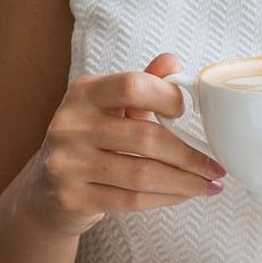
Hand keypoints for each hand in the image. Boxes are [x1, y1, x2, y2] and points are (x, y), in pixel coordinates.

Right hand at [21, 52, 225, 237]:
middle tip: (216, 165)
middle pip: (144, 137)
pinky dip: (165, 198)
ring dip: (184, 182)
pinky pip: (131, 200)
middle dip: (189, 155)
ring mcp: (67, 163)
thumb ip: (141, 84)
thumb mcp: (109, 106)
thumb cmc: (90, 140)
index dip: (166, 96)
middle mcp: (70, 125)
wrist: (46, 189)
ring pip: (142, 174)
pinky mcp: (72, 198)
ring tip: (209, 184)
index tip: (187, 112)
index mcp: (83, 93)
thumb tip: (172, 62)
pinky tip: (184, 195)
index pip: (131, 86)